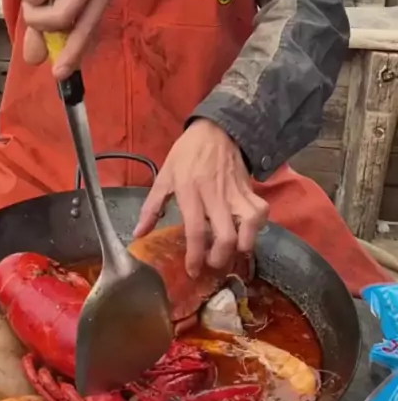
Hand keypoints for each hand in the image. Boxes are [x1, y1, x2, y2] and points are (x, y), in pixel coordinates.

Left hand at [134, 119, 268, 277]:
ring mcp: (236, 192)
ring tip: (232, 253)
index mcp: (189, 190)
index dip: (194, 255)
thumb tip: (138, 234)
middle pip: (226, 236)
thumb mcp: (164, 176)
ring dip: (242, 246)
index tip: (192, 271)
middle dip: (220, 258)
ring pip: (249, 227)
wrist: (216, 129)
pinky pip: (261, 213)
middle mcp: (215, 194)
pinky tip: (246, 232)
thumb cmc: (186, 154)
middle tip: (212, 264)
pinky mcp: (250, 189)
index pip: (195, 230)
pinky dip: (256, 228)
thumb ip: (151, 207)